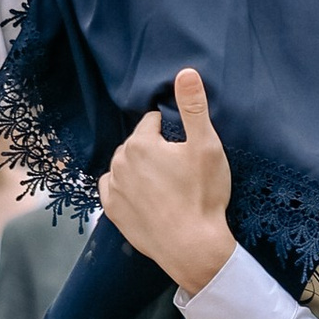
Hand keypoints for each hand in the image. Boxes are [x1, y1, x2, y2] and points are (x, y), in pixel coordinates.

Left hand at [100, 68, 236, 293]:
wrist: (192, 247)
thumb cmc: (202, 196)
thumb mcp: (206, 146)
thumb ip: (194, 107)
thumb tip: (185, 71)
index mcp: (140, 143)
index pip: (153, 121)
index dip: (172, 131)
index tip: (186, 149)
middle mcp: (119, 162)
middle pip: (138, 143)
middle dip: (155, 149)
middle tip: (179, 170)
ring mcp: (113, 188)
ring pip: (125, 165)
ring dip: (141, 168)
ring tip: (166, 185)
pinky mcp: (112, 211)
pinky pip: (114, 188)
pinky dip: (126, 188)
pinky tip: (145, 196)